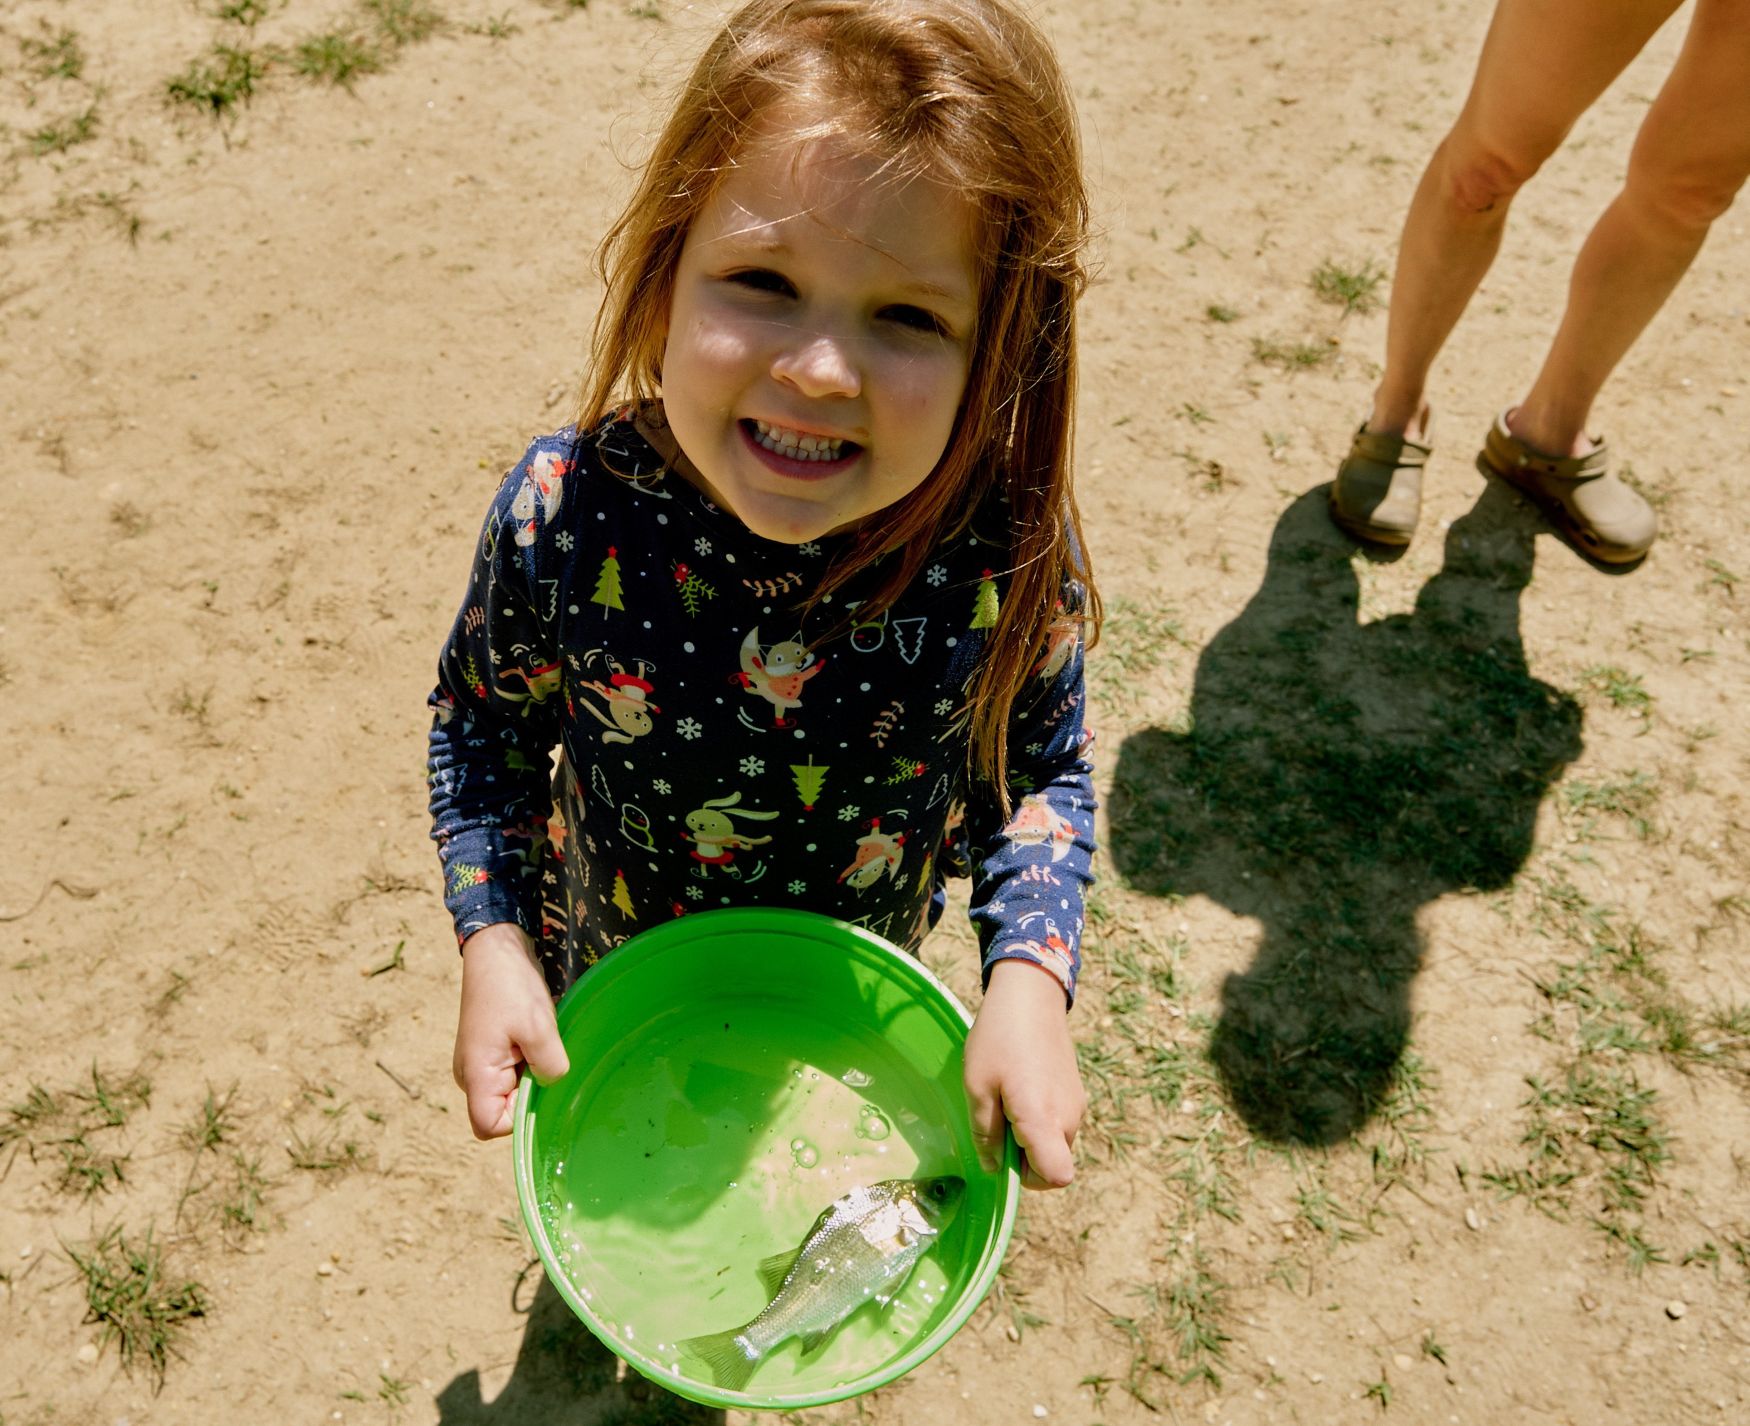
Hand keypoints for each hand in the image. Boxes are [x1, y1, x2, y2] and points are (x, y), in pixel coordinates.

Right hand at [453, 923, 569, 1139]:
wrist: (497, 949)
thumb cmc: (512, 987)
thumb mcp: (538, 1027)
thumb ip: (549, 1066)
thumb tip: (552, 1084)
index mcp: (475, 1074)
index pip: (489, 1125)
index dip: (517, 1117)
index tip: (538, 1085)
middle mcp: (471, 1075)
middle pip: (502, 1109)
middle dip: (530, 1091)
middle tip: (543, 1054)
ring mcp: (481, 1063)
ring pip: (512, 1089)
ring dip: (533, 1071)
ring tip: (540, 1039)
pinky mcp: (492, 1051)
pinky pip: (514, 1071)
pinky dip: (531, 1059)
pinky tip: (538, 1035)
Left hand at [963, 958, 1085, 1189]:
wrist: (1031, 994)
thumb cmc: (998, 1039)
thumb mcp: (977, 1086)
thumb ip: (985, 1133)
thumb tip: (994, 1167)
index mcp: (1043, 1119)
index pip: (1057, 1177)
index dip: (1029, 1180)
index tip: (1004, 1155)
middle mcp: (1068, 1117)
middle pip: (1052, 1163)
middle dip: (1024, 1154)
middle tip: (997, 1118)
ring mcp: (1077, 1104)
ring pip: (1055, 1142)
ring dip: (1031, 1134)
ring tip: (1006, 1095)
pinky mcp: (1076, 1092)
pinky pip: (1059, 1122)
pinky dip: (1040, 1118)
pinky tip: (1020, 1084)